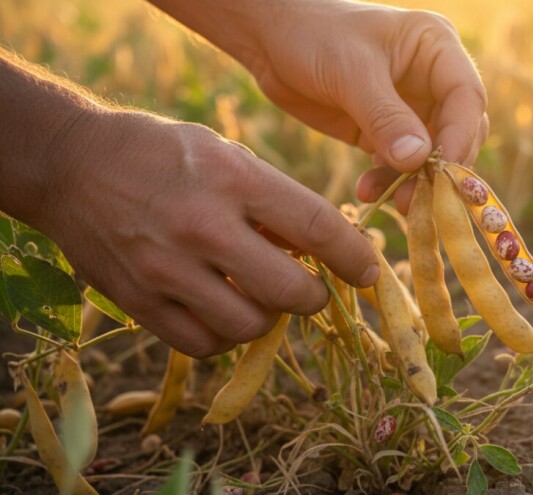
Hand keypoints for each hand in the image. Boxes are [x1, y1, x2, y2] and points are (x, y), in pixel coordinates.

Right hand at [40, 110, 377, 357]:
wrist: (72, 165)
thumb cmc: (163, 153)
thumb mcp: (226, 155)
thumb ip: (274, 202)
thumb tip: (322, 249)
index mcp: (234, 180)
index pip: (318, 228)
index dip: (356, 258)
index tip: (369, 272)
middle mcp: (203, 227)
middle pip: (291, 293)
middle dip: (314, 297)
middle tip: (311, 288)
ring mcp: (168, 269)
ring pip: (250, 326)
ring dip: (269, 317)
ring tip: (260, 295)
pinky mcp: (139, 301)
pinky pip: (204, 344)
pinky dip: (226, 335)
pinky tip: (224, 311)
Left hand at [245, 1, 488, 212]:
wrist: (268, 38)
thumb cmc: (312, 34)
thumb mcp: (349, 71)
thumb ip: (385, 116)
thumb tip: (418, 161)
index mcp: (436, 48)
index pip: (467, 98)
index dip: (460, 137)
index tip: (442, 172)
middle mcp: (432, 79)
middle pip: (458, 132)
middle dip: (440, 168)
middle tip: (419, 198)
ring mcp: (411, 108)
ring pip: (431, 155)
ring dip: (414, 182)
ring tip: (393, 203)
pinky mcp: (386, 132)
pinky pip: (400, 165)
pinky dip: (388, 182)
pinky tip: (367, 191)